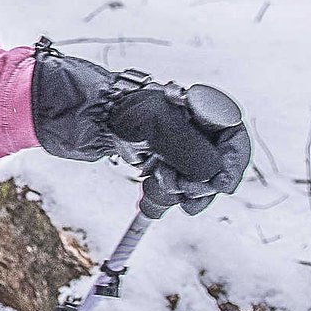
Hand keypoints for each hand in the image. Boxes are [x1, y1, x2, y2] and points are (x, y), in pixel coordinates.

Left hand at [32, 39, 250, 213]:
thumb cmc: (116, 110)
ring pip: (191, 178)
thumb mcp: (157, 126)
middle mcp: (188, 125)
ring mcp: (172, 143)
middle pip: (214, 163)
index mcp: (195, 106)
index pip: (232, 135)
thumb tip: (213, 176)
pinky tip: (149, 203)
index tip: (221, 186)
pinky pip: (170, 184)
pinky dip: (162, 195)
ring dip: (176, 191)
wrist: (77, 115)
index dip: (233, 162)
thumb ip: (189, 149)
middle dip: (198, 183)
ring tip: (154, 191)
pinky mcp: (154, 158)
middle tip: (182, 194)